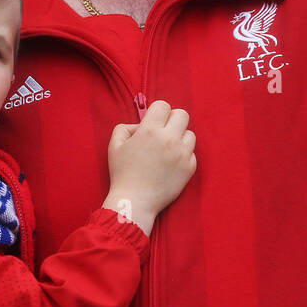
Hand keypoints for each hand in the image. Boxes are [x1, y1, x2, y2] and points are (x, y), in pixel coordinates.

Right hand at [102, 99, 196, 235]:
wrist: (134, 201)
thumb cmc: (122, 174)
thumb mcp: (115, 145)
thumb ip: (125, 127)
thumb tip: (141, 124)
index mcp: (149, 131)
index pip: (163, 105)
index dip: (158, 112)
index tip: (153, 122)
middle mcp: (169, 139)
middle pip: (182, 115)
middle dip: (172, 120)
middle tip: (164, 132)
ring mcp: (182, 154)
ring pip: (190, 134)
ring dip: (180, 138)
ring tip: (168, 149)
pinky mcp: (189, 168)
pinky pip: (192, 153)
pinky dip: (183, 155)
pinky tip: (171, 163)